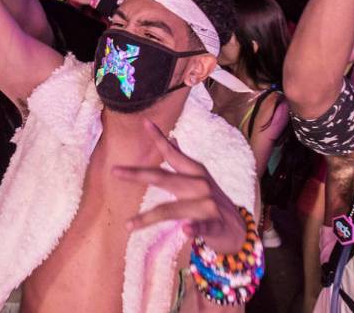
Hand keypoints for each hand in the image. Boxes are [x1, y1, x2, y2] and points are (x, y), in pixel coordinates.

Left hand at [113, 120, 246, 253]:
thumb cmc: (213, 203)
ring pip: (172, 209)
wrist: (239, 229)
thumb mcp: (200, 179)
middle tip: (114, 171)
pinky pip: (201, 226)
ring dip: (149, 217)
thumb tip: (173, 138)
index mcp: (196, 172)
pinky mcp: (214, 224)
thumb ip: (184, 161)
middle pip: (164, 178)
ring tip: (128, 226)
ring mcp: (208, 204)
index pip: (173, 154)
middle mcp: (200, 185)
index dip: (159, 139)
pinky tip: (184, 230)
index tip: (144, 123)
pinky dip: (193, 228)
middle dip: (138, 174)